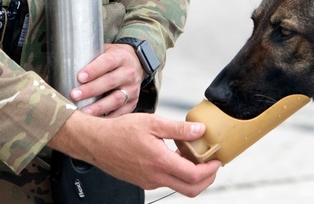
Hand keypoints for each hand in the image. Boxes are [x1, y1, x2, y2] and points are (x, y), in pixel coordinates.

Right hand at [48, 111, 220, 196]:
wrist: (96, 142)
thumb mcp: (152, 123)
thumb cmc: (120, 131)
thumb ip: (178, 129)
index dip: (210, 170)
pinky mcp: (143, 182)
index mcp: (160, 162)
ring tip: (197, 158)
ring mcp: (149, 182)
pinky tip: (177, 157)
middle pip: (191, 189)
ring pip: (178, 187)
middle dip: (207, 180)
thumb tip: (200, 130)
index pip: (194, 176)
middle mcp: (155, 177)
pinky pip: (166, 182)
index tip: (217, 160)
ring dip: (192, 177)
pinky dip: (178, 174)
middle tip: (213, 165)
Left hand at [69, 43, 143, 115]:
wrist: (135, 64)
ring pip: (116, 99)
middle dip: (91, 90)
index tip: (80, 77)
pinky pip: (121, 113)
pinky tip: (96, 122)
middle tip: (74, 95)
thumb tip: (57, 72)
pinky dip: (109, 118)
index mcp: (120, 57)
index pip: (108, 62)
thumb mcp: (104, 52)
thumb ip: (87, 59)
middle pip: (110, 81)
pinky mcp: (133, 103)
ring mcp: (132, 89)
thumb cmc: (112, 59)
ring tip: (83, 112)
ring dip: (99, 107)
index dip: (94, 70)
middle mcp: (129, 73)